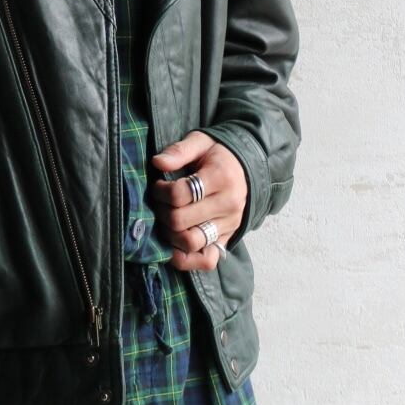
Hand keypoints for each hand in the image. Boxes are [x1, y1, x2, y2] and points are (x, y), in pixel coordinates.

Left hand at [149, 130, 247, 271]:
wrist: (247, 168)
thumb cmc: (218, 156)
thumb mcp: (200, 143)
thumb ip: (179, 151)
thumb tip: (157, 163)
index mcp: (221, 178)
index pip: (180, 194)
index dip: (160, 191)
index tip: (159, 185)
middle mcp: (228, 205)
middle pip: (180, 220)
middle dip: (161, 212)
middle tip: (160, 203)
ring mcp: (228, 225)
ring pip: (191, 242)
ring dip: (169, 235)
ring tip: (167, 221)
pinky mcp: (227, 239)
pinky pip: (207, 260)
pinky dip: (187, 260)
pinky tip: (174, 248)